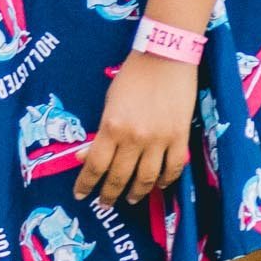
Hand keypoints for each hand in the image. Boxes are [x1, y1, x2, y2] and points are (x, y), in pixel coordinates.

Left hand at [73, 52, 197, 206]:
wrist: (166, 57)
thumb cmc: (133, 75)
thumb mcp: (109, 102)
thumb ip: (100, 132)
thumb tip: (84, 156)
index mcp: (111, 127)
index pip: (94, 165)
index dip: (86, 183)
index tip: (81, 195)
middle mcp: (134, 138)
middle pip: (119, 177)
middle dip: (109, 194)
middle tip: (105, 203)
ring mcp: (159, 140)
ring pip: (147, 179)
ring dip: (137, 192)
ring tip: (131, 199)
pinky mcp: (180, 138)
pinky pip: (174, 168)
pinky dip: (167, 180)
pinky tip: (160, 185)